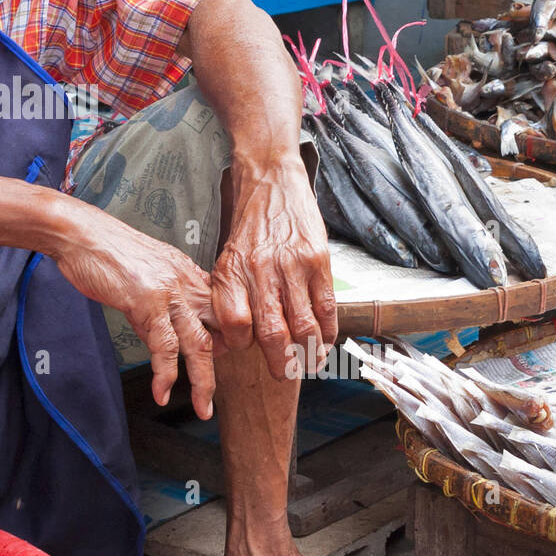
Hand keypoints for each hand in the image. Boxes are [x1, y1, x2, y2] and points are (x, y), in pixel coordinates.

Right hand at [51, 200, 222, 419]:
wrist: (79, 233)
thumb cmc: (105, 252)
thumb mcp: (142, 277)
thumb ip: (155, 309)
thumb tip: (158, 343)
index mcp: (187, 273)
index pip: (222, 308)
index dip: (228, 335)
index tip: (224, 357)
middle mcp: (186, 282)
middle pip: (222, 327)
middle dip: (229, 360)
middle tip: (222, 387)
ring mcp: (169, 292)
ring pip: (200, 344)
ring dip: (204, 382)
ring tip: (202, 409)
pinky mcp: (147, 302)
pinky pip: (164, 346)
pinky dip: (165, 374)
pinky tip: (162, 393)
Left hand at [211, 156, 337, 379]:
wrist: (270, 180)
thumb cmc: (248, 225)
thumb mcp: (228, 256)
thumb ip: (232, 294)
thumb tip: (240, 337)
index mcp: (231, 272)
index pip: (235, 325)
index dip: (242, 345)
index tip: (251, 350)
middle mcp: (260, 271)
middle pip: (271, 333)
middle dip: (280, 363)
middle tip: (285, 375)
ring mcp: (291, 265)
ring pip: (303, 326)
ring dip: (308, 353)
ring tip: (308, 364)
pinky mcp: (318, 259)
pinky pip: (326, 308)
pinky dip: (328, 332)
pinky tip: (325, 343)